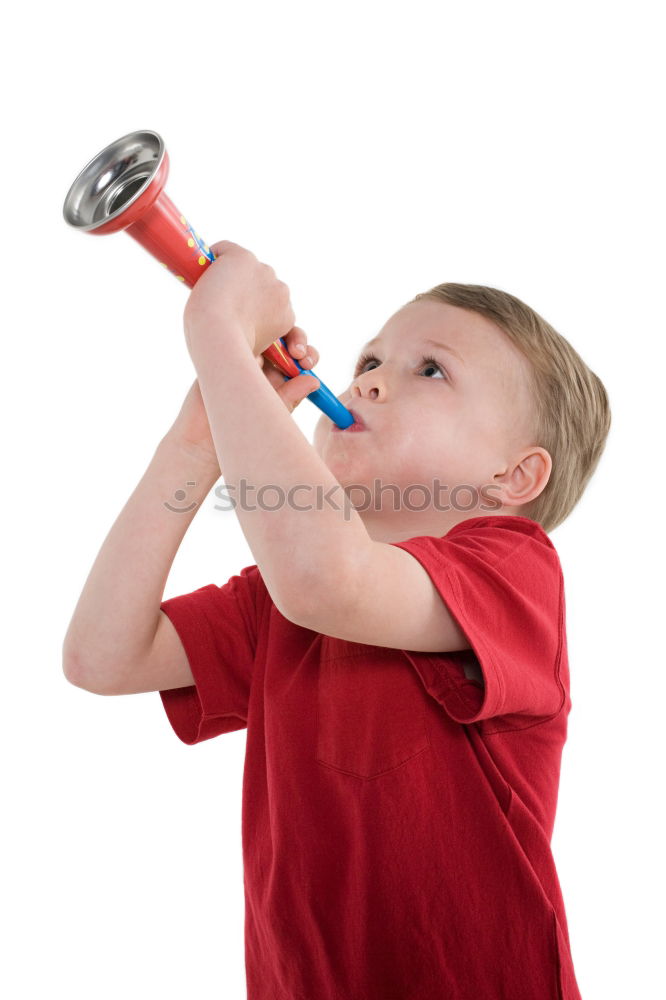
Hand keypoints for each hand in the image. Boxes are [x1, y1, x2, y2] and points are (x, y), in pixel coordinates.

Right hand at [165, 332, 319, 471]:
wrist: (200, 441)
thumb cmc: (239, 435)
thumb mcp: (270, 414)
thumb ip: (290, 396)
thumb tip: (314, 380)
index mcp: (276, 383)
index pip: (297, 361)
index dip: (307, 357)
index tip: (310, 363)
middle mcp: (260, 370)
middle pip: (284, 345)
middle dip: (296, 343)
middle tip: (300, 354)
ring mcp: (240, 360)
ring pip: (263, 339)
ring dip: (275, 337)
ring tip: (278, 349)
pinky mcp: (221, 355)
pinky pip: (236, 339)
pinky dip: (246, 334)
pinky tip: (255, 344)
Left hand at [183, 240, 295, 358]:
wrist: (216, 333)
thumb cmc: (229, 350)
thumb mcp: (254, 352)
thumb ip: (258, 341)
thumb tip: (258, 358)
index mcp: (287, 316)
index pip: (272, 305)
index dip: (254, 310)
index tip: (239, 319)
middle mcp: (281, 291)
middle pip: (261, 284)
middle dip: (246, 291)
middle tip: (225, 306)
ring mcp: (263, 272)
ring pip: (246, 268)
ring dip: (233, 276)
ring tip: (215, 292)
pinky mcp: (243, 258)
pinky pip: (226, 250)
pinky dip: (215, 256)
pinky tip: (206, 270)